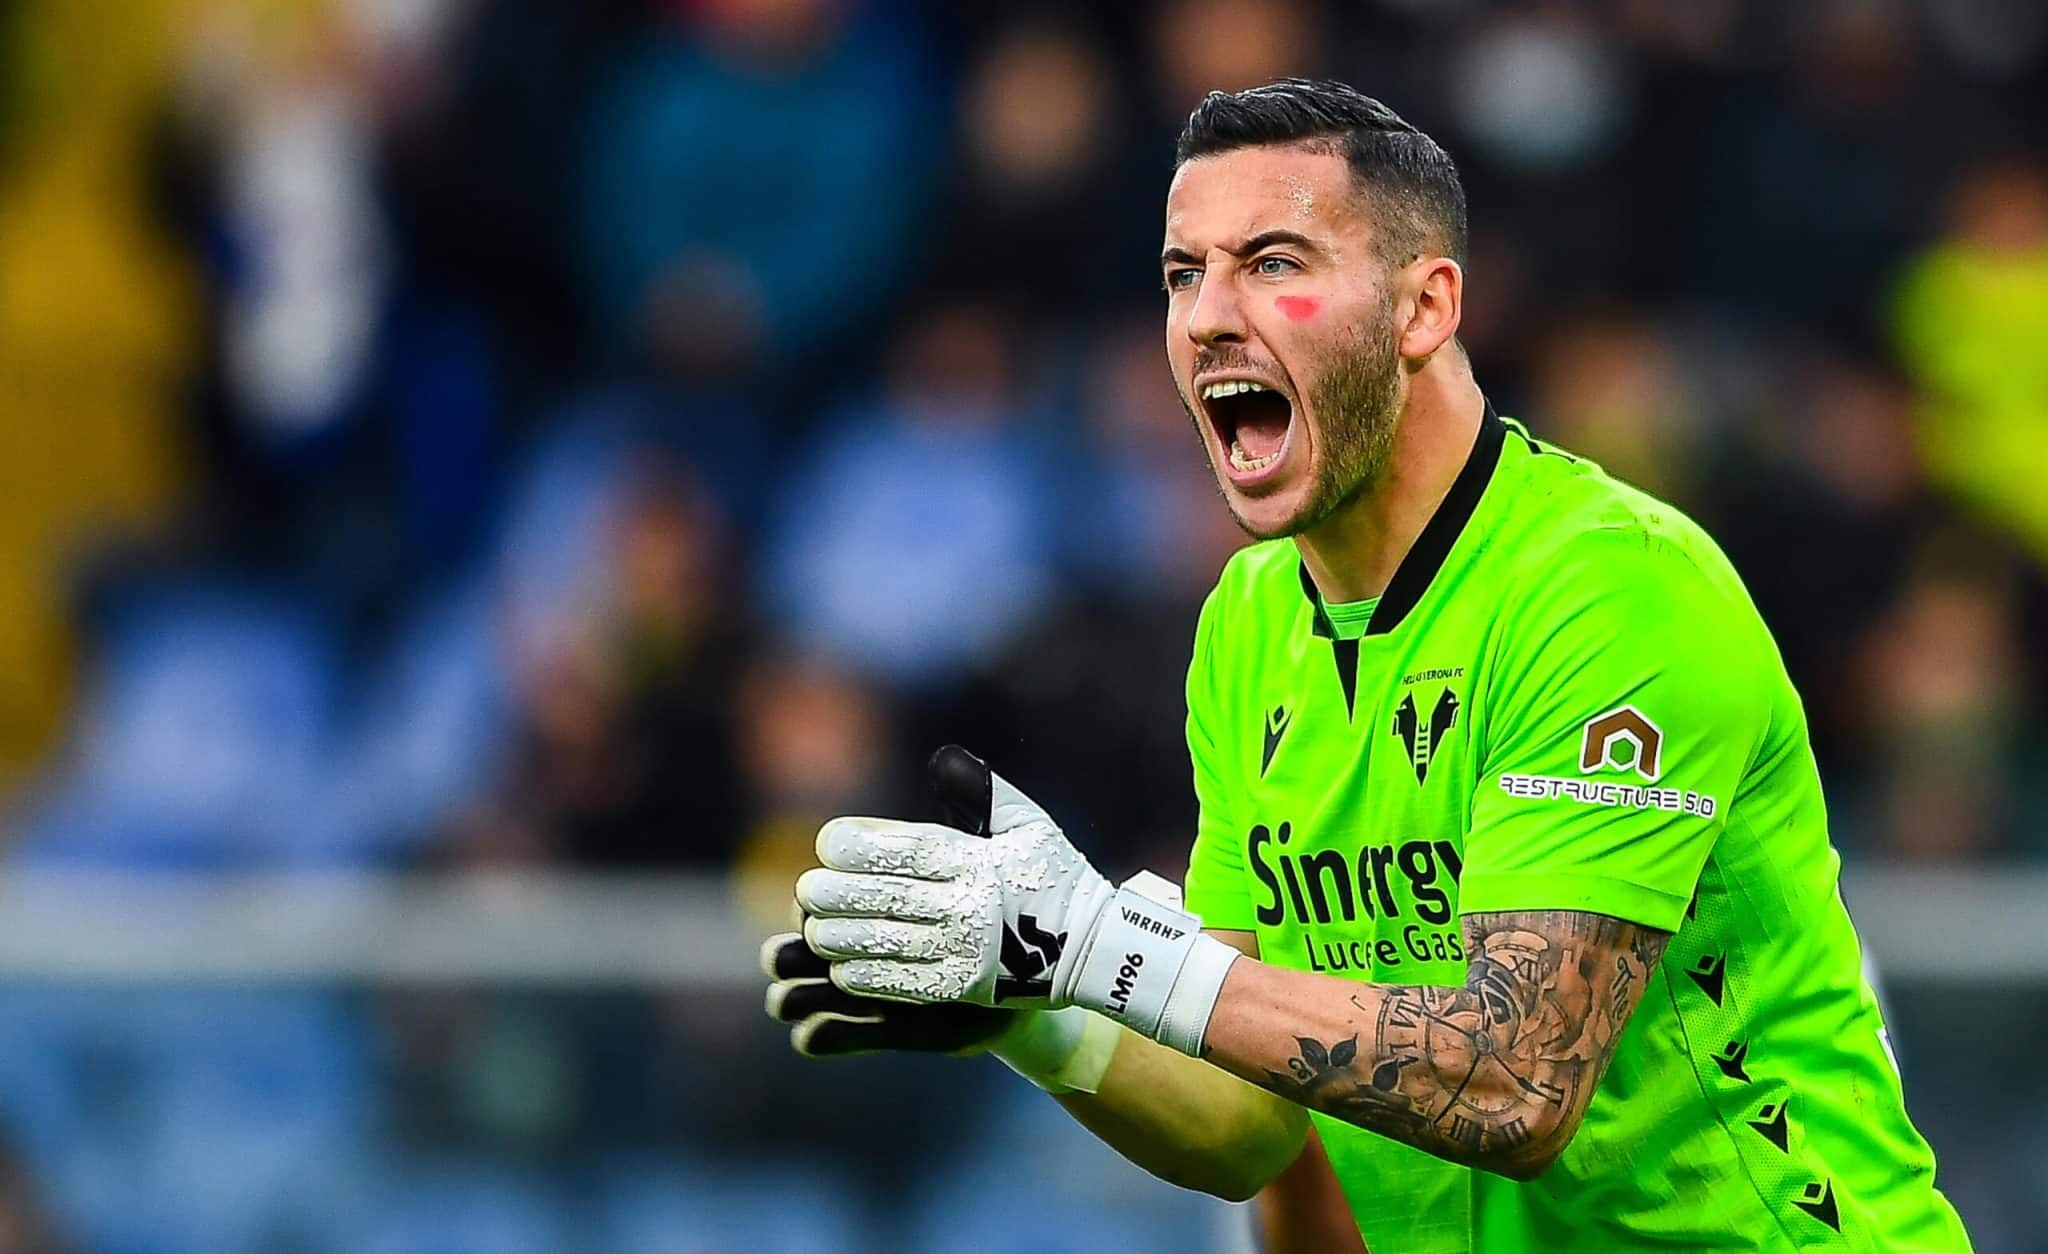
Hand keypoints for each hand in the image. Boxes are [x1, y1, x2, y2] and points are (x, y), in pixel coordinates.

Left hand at [795, 748, 1237, 1056]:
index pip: (909, 850)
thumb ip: (983, 792)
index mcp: (979, 861)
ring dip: (844, 938)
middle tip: (806, 889)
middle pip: (889, 897)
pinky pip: (908, 985)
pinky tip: (841, 971)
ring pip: (889, 943)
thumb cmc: (1053, 876)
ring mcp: (968, 951)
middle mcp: (971, 905)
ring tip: (814, 930)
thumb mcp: (1029, 824)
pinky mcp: (967, 989)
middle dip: (840, 893)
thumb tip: (944, 757)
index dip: (863, 845)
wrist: (1095, 948)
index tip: (828, 841)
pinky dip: (871, 978)